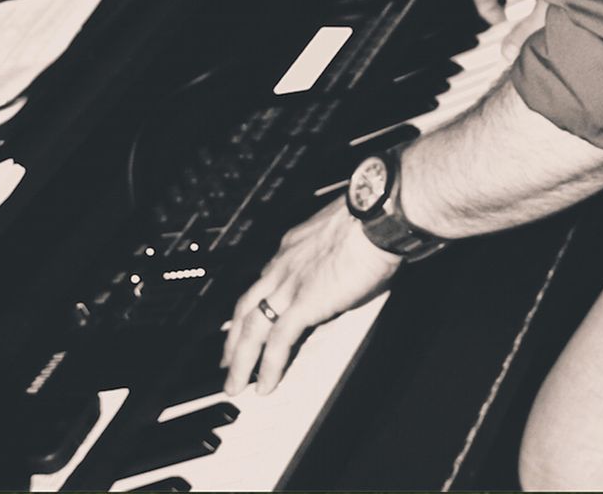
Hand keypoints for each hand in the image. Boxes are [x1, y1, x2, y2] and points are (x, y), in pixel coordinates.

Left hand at [222, 197, 399, 395]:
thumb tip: (344, 268)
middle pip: (245, 306)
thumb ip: (332, 256)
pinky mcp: (303, 302)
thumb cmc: (370, 220)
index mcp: (292, 247)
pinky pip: (278, 342)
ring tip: (235, 385)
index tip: (248, 321)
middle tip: (226, 361)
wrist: (375, 216)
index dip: (252, 304)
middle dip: (233, 337)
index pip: (263, 281)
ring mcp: (290, 284)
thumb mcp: (340, 236)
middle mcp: (283, 265)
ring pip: (252, 328)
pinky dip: (268, 367)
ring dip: (240, 361)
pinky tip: (265, 386)